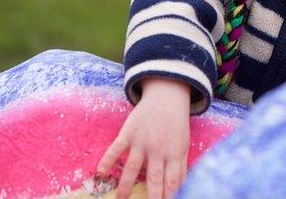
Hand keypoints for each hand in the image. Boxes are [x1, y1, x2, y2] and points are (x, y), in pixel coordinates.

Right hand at [97, 77, 190, 198]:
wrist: (167, 97)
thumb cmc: (176, 124)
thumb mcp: (183, 144)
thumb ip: (181, 167)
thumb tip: (180, 189)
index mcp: (174, 153)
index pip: (172, 181)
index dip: (169, 197)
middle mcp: (158, 149)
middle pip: (154, 178)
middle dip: (152, 196)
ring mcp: (141, 141)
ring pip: (132, 167)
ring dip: (126, 185)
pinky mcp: (128, 133)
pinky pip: (116, 148)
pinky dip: (107, 159)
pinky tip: (101, 172)